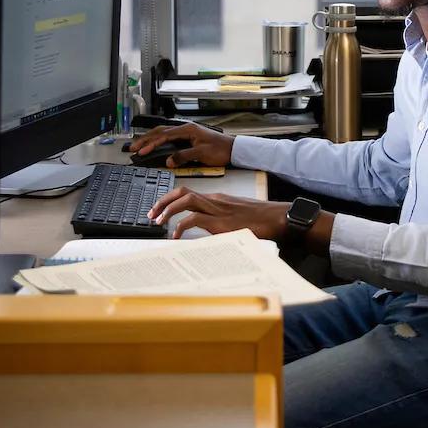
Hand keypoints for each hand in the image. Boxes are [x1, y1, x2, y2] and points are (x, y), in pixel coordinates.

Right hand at [128, 122, 234, 168]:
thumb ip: (184, 156)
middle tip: (133, 148)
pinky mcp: (188, 138)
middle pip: (160, 132)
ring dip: (150, 140)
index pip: (164, 136)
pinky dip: (159, 141)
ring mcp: (186, 132)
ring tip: (139, 146)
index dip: (151, 144)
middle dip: (145, 140)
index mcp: (187, 129)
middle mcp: (185, 128)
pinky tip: (154, 145)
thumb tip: (168, 161)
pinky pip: (169, 138)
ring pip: (163, 134)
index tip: (141, 152)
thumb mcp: (202, 153)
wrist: (233, 149)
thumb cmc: (220, 150)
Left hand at [148, 187, 289, 240]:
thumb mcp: (234, 217)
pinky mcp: (220, 221)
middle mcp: (214, 200)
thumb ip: (218, 220)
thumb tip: (203, 230)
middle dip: (163, 201)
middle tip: (152, 213)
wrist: (275, 218)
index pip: (187, 192)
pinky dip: (181, 226)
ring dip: (168, 210)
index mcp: (216, 199)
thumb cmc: (259, 219)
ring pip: (186, 200)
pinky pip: (195, 219)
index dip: (170, 199)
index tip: (159, 209)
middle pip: (182, 192)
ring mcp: (217, 209)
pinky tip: (176, 235)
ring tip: (159, 221)